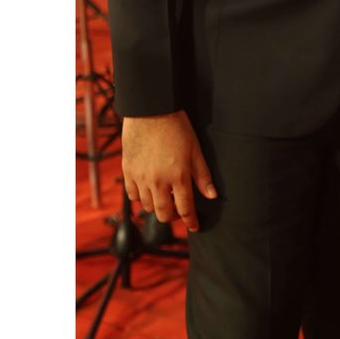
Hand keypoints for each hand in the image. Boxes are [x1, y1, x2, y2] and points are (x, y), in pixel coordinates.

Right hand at [121, 111, 216, 231]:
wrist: (150, 111)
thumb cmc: (176, 127)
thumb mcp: (195, 150)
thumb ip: (202, 175)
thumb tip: (212, 195)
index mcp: (178, 176)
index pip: (185, 208)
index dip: (191, 221)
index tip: (194, 226)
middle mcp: (158, 181)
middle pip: (164, 214)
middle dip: (173, 217)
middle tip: (179, 211)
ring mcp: (140, 178)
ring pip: (148, 207)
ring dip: (158, 207)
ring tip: (164, 197)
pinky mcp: (127, 172)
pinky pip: (132, 196)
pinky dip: (141, 197)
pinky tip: (148, 190)